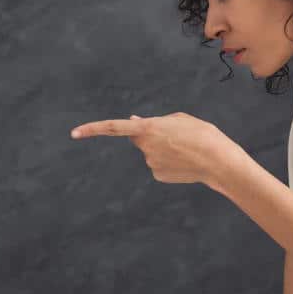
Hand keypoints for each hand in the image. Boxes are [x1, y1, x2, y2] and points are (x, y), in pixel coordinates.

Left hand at [70, 112, 247, 188]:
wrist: (218, 161)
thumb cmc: (201, 134)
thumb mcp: (178, 118)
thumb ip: (153, 120)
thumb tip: (133, 122)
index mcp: (147, 128)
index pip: (113, 128)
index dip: (92, 129)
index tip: (74, 133)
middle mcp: (144, 147)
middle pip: (138, 137)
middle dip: (149, 134)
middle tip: (175, 135)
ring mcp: (150, 163)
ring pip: (150, 152)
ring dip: (163, 148)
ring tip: (185, 148)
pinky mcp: (158, 175)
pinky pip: (158, 164)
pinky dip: (169, 162)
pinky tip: (184, 162)